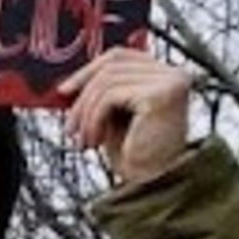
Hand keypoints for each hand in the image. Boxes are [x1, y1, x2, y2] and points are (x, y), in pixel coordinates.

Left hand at [60, 48, 193, 185]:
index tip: (64, 90)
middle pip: (112, 64)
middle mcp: (173, 73)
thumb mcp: (113, 115)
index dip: (88, 70)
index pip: (120, 56)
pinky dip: (94, 118)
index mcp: (164, 74)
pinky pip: (111, 96)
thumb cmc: (135, 153)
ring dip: (86, 112)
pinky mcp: (160, 94)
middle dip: (82, 94)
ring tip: (82, 137)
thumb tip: (67, 82)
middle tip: (69, 122)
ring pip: (107, 81)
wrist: (154, 182)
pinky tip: (94, 139)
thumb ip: (100, 93)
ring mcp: (170, 81)